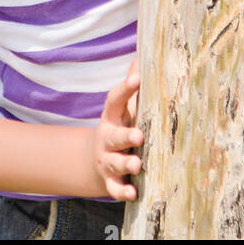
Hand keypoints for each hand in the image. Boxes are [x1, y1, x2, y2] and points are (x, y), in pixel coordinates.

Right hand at [93, 58, 142, 200]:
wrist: (98, 160)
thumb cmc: (120, 126)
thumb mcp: (124, 107)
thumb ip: (133, 84)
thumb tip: (145, 50)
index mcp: (112, 117)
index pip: (114, 100)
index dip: (125, 89)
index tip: (138, 78)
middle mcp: (107, 138)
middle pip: (114, 136)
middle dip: (125, 136)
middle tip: (139, 136)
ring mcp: (107, 160)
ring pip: (115, 162)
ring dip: (126, 164)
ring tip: (137, 165)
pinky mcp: (110, 181)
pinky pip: (114, 188)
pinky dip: (122, 192)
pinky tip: (133, 193)